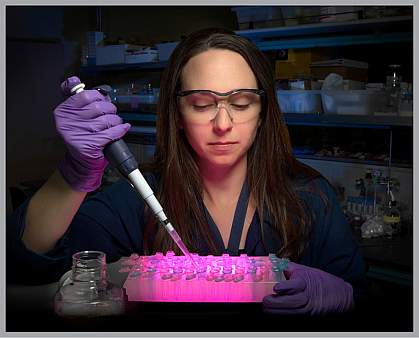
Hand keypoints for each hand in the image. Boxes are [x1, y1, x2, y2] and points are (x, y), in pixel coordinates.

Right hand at [54, 76, 130, 191]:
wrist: (81, 163)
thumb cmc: (82, 135)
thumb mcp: (75, 115)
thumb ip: (77, 97)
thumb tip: (78, 81)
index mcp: (64, 111)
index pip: (85, 95)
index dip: (99, 96)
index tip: (103, 99)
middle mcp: (68, 122)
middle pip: (99, 107)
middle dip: (110, 109)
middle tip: (112, 114)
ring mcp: (79, 134)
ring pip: (107, 120)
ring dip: (116, 121)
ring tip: (115, 124)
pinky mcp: (89, 145)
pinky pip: (112, 133)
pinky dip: (120, 130)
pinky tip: (123, 128)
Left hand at [263, 262, 353, 314]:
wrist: (341, 296)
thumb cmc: (323, 282)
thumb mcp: (308, 270)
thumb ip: (290, 268)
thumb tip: (274, 263)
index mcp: (305, 282)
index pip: (292, 286)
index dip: (283, 287)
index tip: (276, 288)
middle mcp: (305, 297)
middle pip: (286, 302)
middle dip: (273, 302)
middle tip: (265, 300)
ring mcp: (306, 309)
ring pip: (287, 312)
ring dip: (275, 310)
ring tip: (267, 307)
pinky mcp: (306, 316)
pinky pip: (291, 316)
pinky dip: (282, 314)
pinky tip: (275, 312)